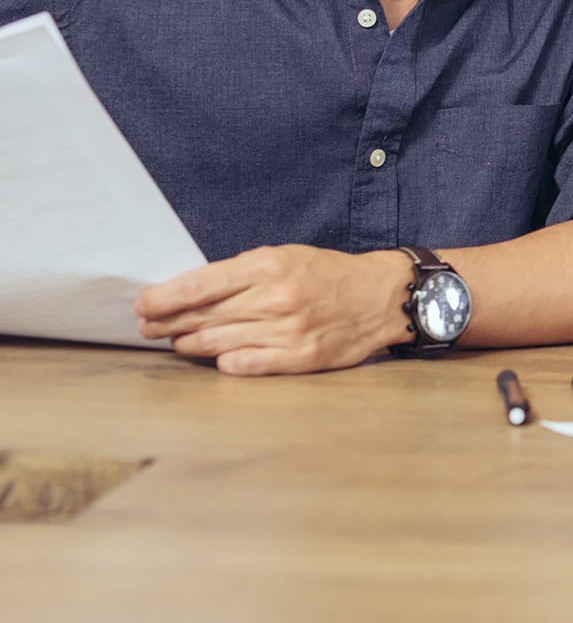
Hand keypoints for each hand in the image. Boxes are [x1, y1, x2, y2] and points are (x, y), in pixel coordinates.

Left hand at [135, 245, 409, 375]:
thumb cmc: (327, 274)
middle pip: (201, 316)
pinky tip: (216, 358)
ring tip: (178, 342)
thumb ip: (241, 273)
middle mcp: (275, 298)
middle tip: (148, 328)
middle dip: (167, 323)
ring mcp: (287, 331)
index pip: (199, 285)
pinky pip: (244, 365)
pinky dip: (224, 362)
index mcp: (269, 266)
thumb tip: (190, 293)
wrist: (381, 296)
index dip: (163, 297)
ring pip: (216, 343)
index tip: (142, 304)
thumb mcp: (285, 257)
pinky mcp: (299, 357)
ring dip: (189, 344)